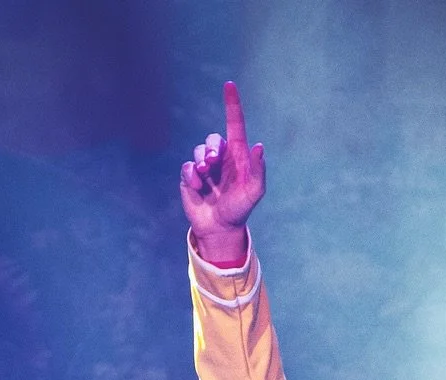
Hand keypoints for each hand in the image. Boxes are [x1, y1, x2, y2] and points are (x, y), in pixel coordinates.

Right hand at [180, 80, 265, 266]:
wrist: (219, 228)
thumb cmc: (239, 209)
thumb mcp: (253, 192)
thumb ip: (257, 171)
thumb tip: (258, 146)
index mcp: (238, 156)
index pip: (235, 125)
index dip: (232, 105)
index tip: (229, 85)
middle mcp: (221, 158)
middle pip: (213, 139)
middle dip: (212, 147)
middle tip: (213, 162)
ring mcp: (204, 167)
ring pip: (199, 150)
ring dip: (202, 160)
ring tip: (206, 174)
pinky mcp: (190, 176)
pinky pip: (187, 166)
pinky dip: (192, 175)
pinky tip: (198, 187)